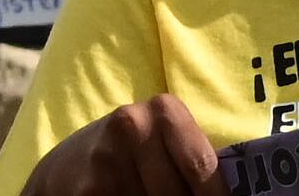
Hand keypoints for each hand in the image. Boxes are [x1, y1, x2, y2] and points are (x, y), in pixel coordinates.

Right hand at [20, 95, 224, 195]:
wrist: (65, 166)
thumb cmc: (131, 152)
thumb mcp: (162, 138)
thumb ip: (193, 157)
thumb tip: (232, 190)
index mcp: (164, 110)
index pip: (202, 166)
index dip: (216, 195)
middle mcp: (133, 127)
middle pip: (178, 193)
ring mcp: (106, 160)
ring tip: (152, 194)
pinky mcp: (88, 189)